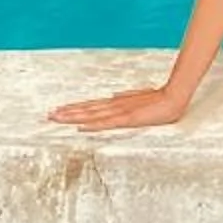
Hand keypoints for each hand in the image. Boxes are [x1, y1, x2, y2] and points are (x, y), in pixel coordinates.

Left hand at [49, 85, 190, 131]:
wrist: (174, 97)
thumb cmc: (158, 99)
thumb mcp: (138, 99)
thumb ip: (125, 98)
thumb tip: (112, 95)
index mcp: (115, 103)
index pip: (90, 106)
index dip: (74, 108)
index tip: (58, 110)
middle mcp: (114, 106)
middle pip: (86, 110)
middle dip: (67, 113)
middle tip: (49, 115)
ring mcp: (121, 111)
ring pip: (92, 115)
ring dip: (74, 117)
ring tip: (58, 118)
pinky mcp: (129, 118)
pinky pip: (108, 123)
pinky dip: (93, 125)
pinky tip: (82, 127)